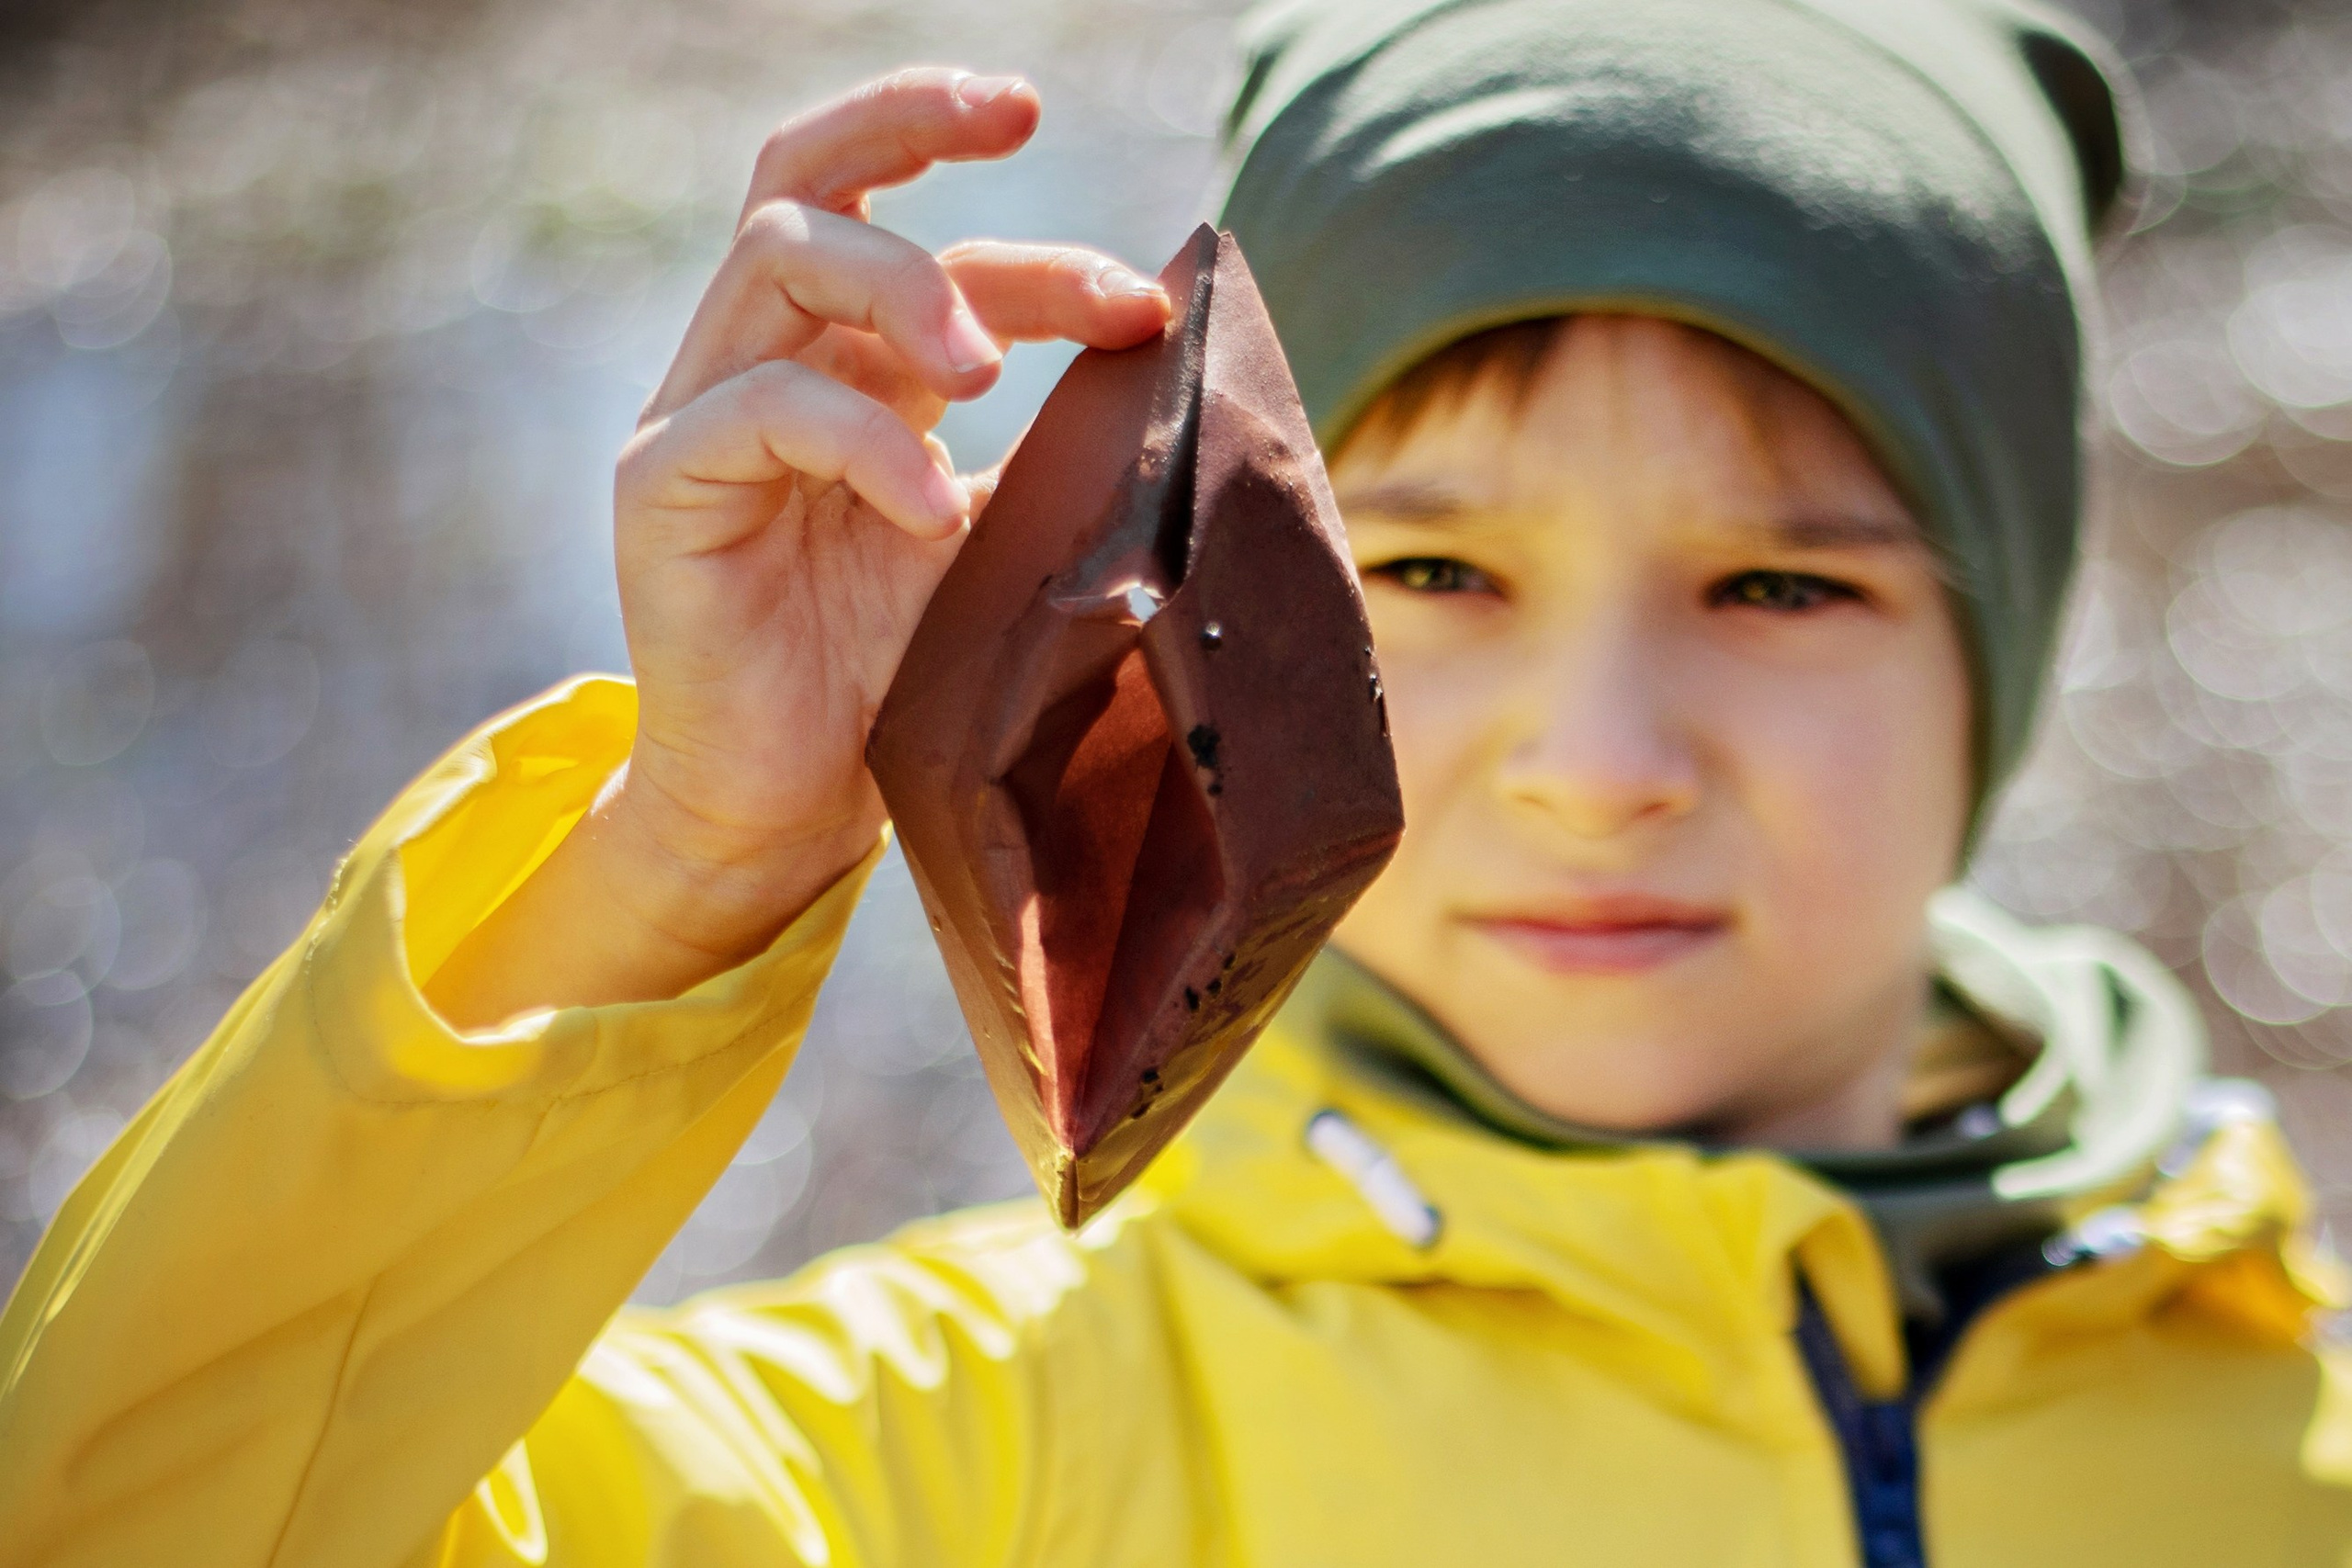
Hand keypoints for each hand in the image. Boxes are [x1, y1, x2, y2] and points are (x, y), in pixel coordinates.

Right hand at [426, 70, 1170, 1025]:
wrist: (788, 813)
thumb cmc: (895, 684)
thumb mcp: (998, 545)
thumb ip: (1054, 456)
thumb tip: (1185, 388)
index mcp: (839, 366)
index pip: (891, 212)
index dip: (1014, 219)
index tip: (1139, 274)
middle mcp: (760, 363)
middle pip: (806, 176)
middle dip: (912, 122)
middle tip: (1025, 134)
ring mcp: (698, 416)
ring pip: (781, 255)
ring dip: (905, 286)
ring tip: (988, 372)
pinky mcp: (662, 491)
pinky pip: (758, 410)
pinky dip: (864, 442)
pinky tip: (934, 510)